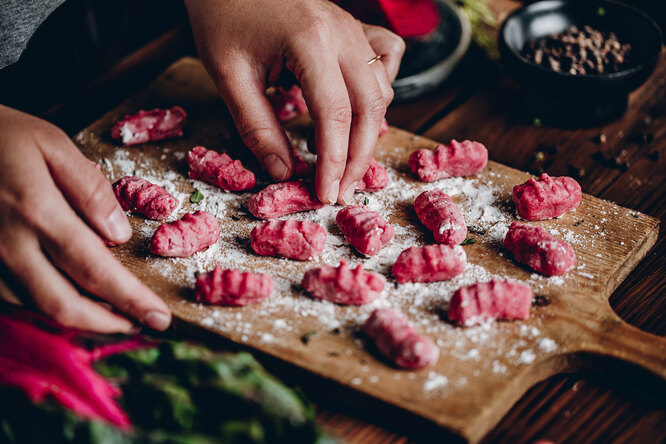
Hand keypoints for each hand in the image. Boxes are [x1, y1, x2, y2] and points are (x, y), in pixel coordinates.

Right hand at [0, 105, 170, 332]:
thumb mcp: (52, 144)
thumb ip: (89, 190)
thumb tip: (120, 235)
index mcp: (37, 212)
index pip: (96, 271)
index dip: (131, 300)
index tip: (159, 317)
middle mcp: (9, 245)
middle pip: (64, 305)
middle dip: (108, 324)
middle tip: (141, 325)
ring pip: (36, 309)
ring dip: (79, 320)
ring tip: (114, 315)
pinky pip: (12, 299)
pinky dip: (47, 308)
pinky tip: (72, 300)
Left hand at [185, 0, 404, 203]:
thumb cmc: (223, 18)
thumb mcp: (229, 76)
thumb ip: (257, 127)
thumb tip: (282, 173)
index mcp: (310, 42)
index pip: (334, 115)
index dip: (333, 162)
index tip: (325, 194)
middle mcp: (342, 33)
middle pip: (371, 106)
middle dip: (359, 156)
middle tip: (341, 190)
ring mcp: (353, 28)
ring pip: (382, 88)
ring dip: (370, 130)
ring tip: (347, 161)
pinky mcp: (354, 28)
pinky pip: (387, 59)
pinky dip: (380, 88)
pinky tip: (359, 105)